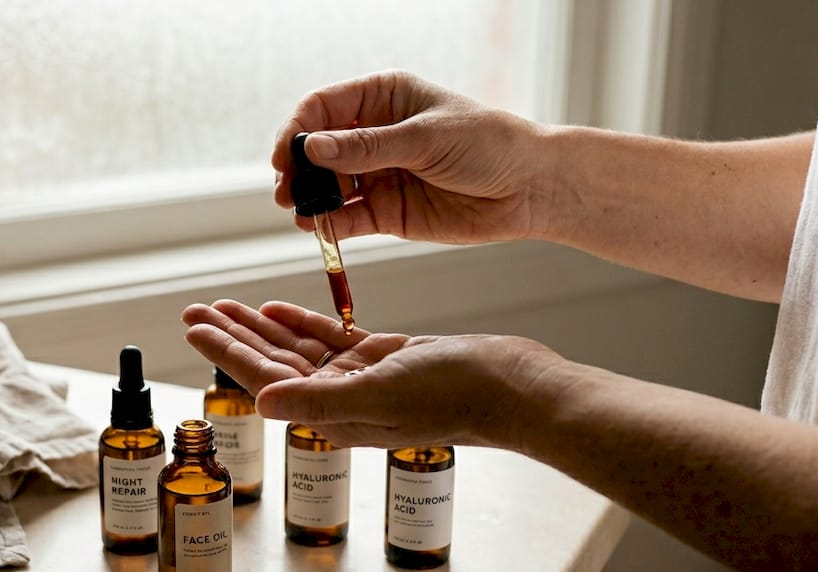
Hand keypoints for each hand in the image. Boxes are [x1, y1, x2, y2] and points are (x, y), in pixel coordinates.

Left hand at [181, 299, 566, 449]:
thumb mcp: (380, 394)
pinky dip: (303, 322)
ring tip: (224, 304)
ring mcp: (361, 379)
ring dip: (260, 326)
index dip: (225, 352)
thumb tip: (263, 405)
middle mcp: (339, 399)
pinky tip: (276, 308)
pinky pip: (331, 339)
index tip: (194, 327)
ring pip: (297, 348)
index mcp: (332, 413)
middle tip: (194, 310)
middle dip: (231, 335)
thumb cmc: (452, 397)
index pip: (264, 379)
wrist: (510, 388)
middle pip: (271, 362)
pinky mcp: (383, 359)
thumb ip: (318, 401)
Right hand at [272, 70, 549, 245]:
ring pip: (327, 186)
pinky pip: (347, 217)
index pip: (323, 108)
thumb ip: (367, 147)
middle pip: (317, 150)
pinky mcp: (386, 211)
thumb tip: (313, 147)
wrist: (529, 188)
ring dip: (309, 199)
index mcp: (383, 98)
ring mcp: (377, 175)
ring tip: (300, 211)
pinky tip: (318, 227)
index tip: (287, 156)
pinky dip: (329, 224)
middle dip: (298, 168)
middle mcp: (374, 135)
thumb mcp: (425, 138)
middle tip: (287, 189)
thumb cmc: (489, 144)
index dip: (298, 131)